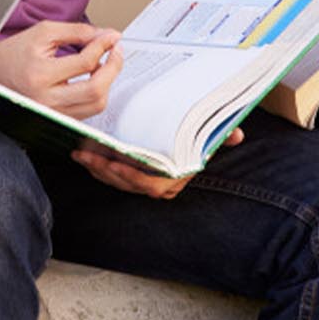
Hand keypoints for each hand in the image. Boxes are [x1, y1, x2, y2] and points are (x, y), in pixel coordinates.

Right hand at [0, 21, 122, 119]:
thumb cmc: (14, 53)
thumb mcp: (43, 33)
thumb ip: (77, 32)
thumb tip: (107, 36)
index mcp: (40, 75)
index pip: (85, 62)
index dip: (103, 46)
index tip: (111, 37)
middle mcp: (46, 100)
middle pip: (96, 89)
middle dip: (113, 67)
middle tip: (115, 51)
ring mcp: (52, 113)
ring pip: (96, 104)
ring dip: (107, 82)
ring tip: (103, 64)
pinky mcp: (57, 120)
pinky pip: (87, 111)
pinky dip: (96, 93)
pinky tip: (92, 78)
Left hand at [73, 129, 243, 198]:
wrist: (184, 142)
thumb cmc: (193, 138)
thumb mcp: (206, 135)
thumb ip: (221, 134)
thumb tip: (238, 134)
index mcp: (175, 177)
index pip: (151, 184)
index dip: (131, 177)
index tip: (114, 162)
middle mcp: (159, 185)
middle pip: (128, 184)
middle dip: (105, 171)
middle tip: (88, 155)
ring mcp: (144, 184)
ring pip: (116, 182)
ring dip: (96, 169)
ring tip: (81, 153)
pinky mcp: (130, 178)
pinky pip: (110, 177)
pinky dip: (96, 167)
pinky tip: (83, 154)